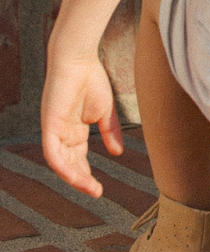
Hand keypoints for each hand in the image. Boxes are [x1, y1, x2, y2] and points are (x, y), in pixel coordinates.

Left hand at [41, 53, 122, 196]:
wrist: (79, 59)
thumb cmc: (91, 80)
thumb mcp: (105, 112)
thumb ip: (110, 132)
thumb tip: (117, 152)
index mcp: (73, 130)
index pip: (77, 159)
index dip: (86, 174)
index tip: (99, 188)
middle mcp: (61, 133)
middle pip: (68, 163)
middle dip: (81, 180)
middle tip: (96, 192)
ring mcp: (54, 129)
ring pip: (60, 162)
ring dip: (73, 177)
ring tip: (89, 188)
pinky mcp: (49, 124)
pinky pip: (52, 151)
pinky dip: (62, 166)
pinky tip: (73, 176)